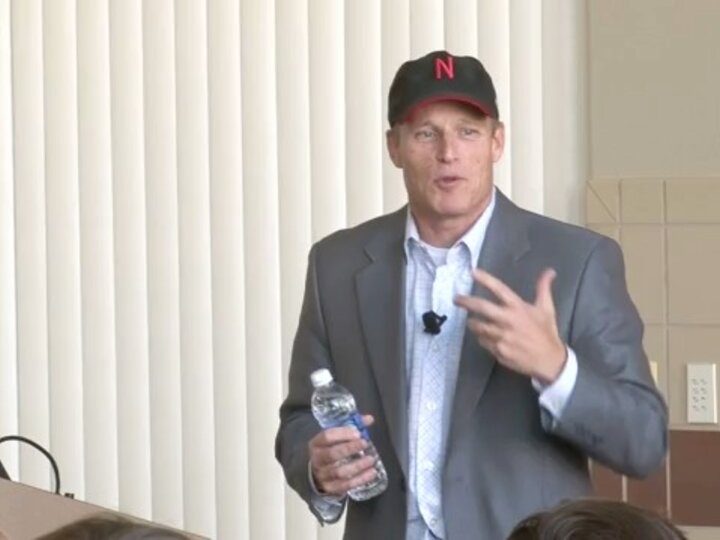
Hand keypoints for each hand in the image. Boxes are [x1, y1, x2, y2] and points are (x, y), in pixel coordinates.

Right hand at [309, 414, 377, 496]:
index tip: (358, 432)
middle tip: (364, 443)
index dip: (342, 434)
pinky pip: (346, 485)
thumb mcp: (335, 436)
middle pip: (332, 454)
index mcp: (316, 444)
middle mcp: (317, 460)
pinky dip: (360, 479)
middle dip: (349, 448)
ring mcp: (323, 475)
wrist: (317, 471)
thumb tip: (369, 419)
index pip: (326, 436)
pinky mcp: (331, 488)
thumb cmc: (330, 449)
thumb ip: (351, 426)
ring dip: (357, 466)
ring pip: (340, 472)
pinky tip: (371, 473)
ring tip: (371, 459)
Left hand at [454, 268, 566, 383]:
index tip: (473, 272)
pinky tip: (487, 337)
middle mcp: (508, 321)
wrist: (550, 360)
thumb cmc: (546, 332)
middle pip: (481, 307)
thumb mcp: (546, 309)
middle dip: (466, 302)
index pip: (499, 289)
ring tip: (472, 321)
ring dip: (473, 323)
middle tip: (456, 299)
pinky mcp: (498, 351)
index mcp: (518, 308)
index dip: (486, 279)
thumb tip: (550, 271)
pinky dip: (483, 338)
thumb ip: (543, 289)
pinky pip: (483, 342)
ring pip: (479, 327)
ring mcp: (502, 337)